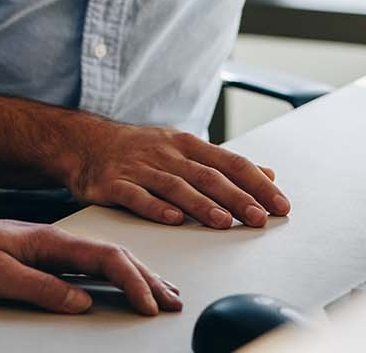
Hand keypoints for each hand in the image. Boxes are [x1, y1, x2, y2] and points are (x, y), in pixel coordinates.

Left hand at [0, 207, 181, 315]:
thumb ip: (41, 288)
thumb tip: (83, 301)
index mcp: (51, 242)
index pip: (107, 259)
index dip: (134, 282)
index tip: (151, 306)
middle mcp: (56, 241)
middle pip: (116, 256)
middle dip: (149, 279)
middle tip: (174, 301)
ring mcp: (51, 248)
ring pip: (106, 260)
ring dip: (137, 276)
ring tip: (160, 292)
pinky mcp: (43, 258)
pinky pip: (90, 266)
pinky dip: (114, 276)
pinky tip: (119, 284)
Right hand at [59, 115, 290, 228]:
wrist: (85, 142)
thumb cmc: (141, 150)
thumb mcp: (183, 148)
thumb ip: (224, 163)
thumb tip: (268, 174)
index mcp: (187, 144)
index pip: (230, 162)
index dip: (256, 183)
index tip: (279, 204)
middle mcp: (166, 154)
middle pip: (207, 175)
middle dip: (237, 197)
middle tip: (260, 217)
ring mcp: (139, 168)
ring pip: (176, 186)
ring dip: (201, 205)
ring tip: (224, 222)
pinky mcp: (114, 183)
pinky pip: (136, 197)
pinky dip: (156, 207)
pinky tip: (173, 219)